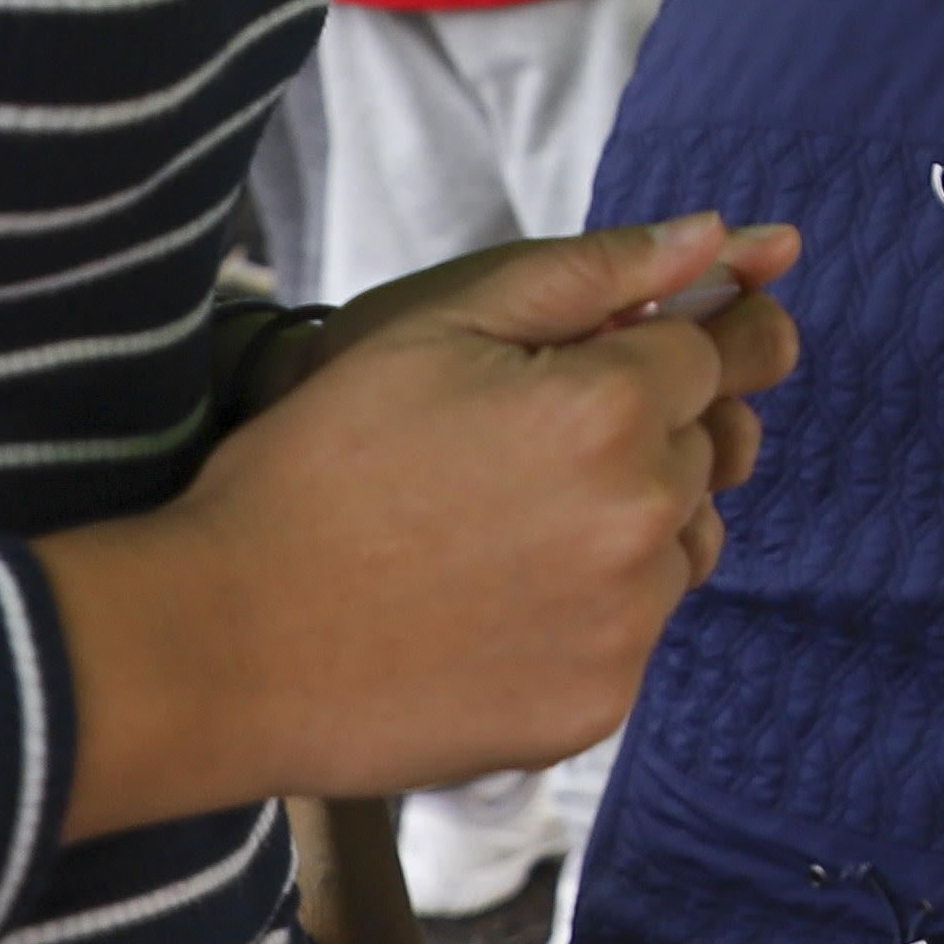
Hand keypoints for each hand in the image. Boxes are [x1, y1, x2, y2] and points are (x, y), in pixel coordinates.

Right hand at [38, 211, 805, 833]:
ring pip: (684, 543)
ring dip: (631, 526)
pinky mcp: (599, 705)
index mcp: (610, 408)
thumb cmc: (318, 466)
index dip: (671, 349)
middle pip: (703, 449)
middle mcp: (642, 518)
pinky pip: (636, 633)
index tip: (625, 368)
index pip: (711, 354)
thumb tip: (715, 237)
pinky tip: (501, 605)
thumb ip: (591, 273)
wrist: (227, 641)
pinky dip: (595, 614)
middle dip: (646, 434)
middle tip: (529, 456)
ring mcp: (627, 623)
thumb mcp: (437, 327)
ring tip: (511, 532)